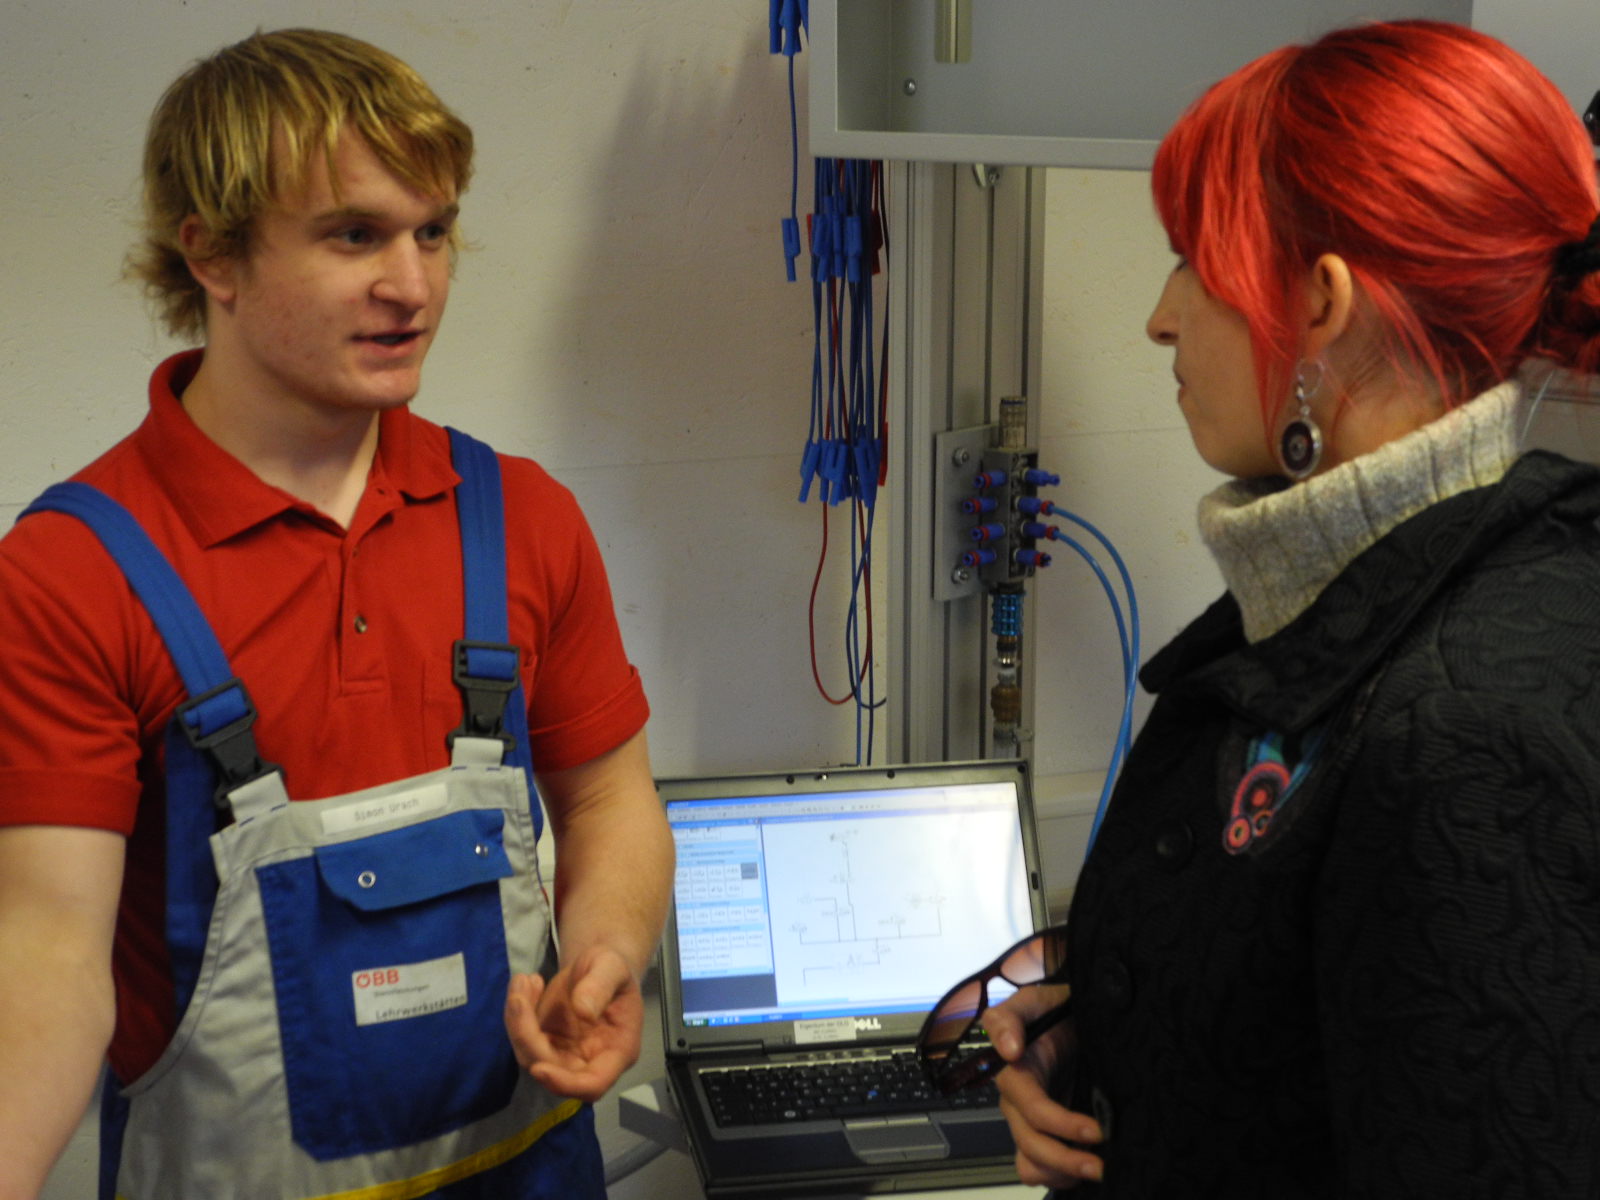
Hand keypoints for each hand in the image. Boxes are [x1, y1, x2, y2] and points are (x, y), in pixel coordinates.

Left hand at [503, 944, 643, 1102]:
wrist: (597, 966)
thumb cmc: (612, 968)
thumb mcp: (612, 966)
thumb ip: (600, 986)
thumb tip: (582, 1012)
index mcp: (617, 1051)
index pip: (593, 1084)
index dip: (566, 1084)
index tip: (540, 1068)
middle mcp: (588, 1060)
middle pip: (552, 1069)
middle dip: (527, 1038)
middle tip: (519, 997)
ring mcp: (563, 1053)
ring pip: (530, 1055)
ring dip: (517, 1022)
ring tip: (522, 981)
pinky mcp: (545, 1041)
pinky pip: (522, 1037)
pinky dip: (517, 1013)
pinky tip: (527, 983)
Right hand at [986, 984, 1104, 1187]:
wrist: (1074, 1015)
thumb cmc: (1053, 1007)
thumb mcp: (1032, 1000)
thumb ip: (1009, 1018)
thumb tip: (1008, 1050)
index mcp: (1014, 1076)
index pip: (1032, 1110)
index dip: (1062, 1125)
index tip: (1097, 1130)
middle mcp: (1018, 1105)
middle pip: (1031, 1145)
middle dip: (1066, 1160)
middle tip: (1101, 1166)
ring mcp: (1033, 1123)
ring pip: (1032, 1165)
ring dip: (1061, 1173)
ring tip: (1095, 1171)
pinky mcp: (1050, 1133)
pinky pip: (1042, 1168)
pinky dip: (1061, 1175)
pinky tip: (1085, 1168)